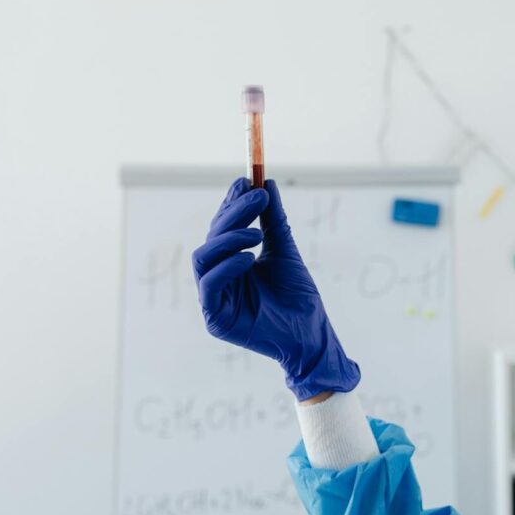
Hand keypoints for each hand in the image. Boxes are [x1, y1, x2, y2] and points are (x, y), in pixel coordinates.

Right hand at [192, 177, 360, 399]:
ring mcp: (214, 297)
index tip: (247, 180)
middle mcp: (218, 277)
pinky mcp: (215, 317)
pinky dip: (227, 266)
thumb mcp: (286, 251)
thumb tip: (267, 184)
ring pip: (203, 256)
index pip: (223, 227)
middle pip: (212, 237)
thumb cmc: (298, 297)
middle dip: (233, 214)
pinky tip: (249, 257)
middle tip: (257, 197)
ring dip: (228, 238)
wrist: (311, 333)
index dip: (231, 202)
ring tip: (256, 234)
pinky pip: (209, 285)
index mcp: (231, 262)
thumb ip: (274, 221)